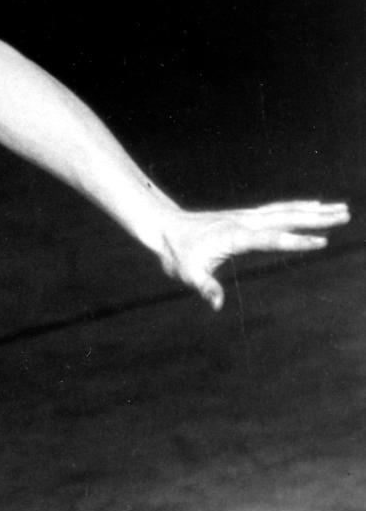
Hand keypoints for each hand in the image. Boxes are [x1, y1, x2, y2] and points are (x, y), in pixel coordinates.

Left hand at [157, 200, 349, 310]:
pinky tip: (313, 205)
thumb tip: (217, 305)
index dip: (297, 241)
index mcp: (235, 236)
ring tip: (341, 208)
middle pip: (287, 217)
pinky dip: (297, 207)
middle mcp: (245, 221)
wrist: (165, 227)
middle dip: (317, 217)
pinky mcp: (245, 215)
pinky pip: (277, 209)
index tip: (322, 241)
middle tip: (345, 214)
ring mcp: (246, 216)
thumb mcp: (186, 274)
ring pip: (286, 210)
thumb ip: (204, 287)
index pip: (272, 239)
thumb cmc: (176, 254)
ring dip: (314, 209)